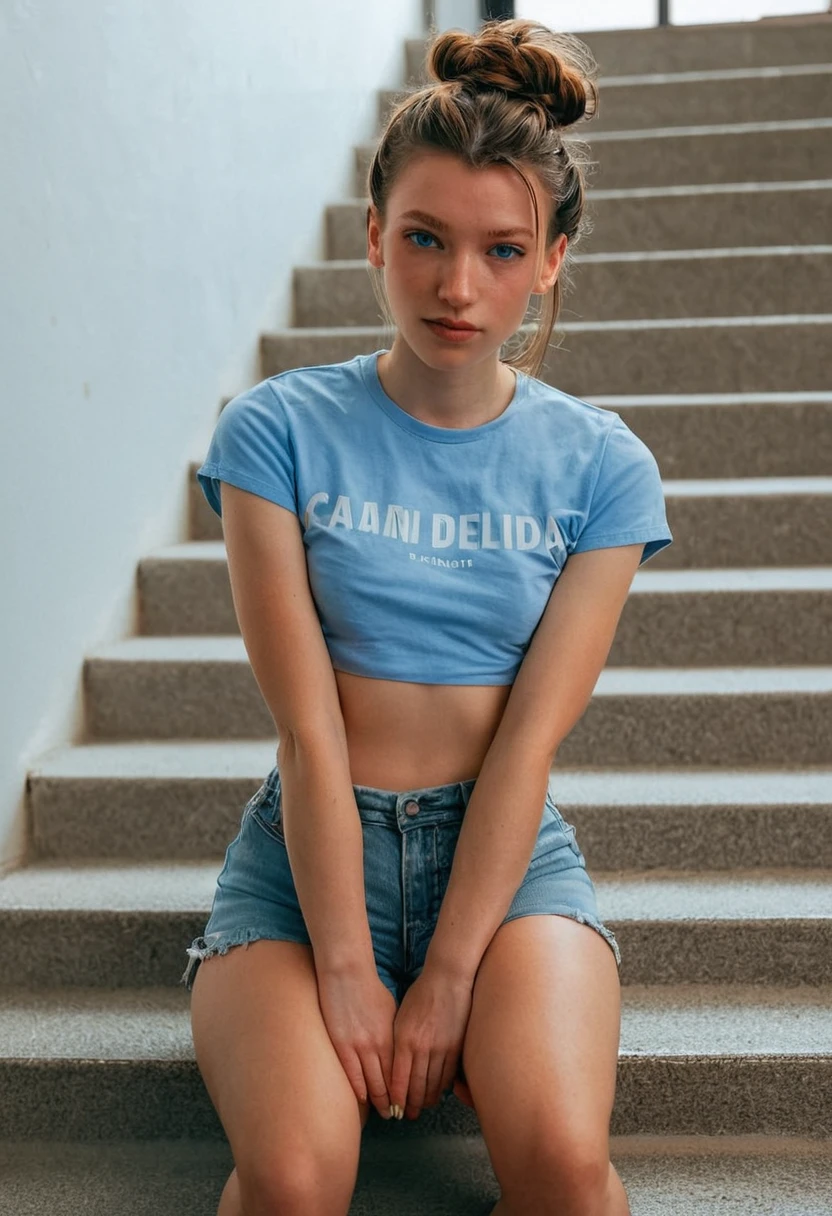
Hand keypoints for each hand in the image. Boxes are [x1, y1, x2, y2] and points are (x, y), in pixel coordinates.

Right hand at [316, 967, 396, 1121]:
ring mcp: (358, 1047)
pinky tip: (363, 1100)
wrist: (346, 973)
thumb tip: (398, 1053)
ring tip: (382, 1113)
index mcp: (391, 1037)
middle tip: (396, 1115)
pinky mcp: (340, 1045)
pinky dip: (359, 1090)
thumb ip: (394, 1035)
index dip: (405, 1091)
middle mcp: (377, 1045)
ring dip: (377, 1101)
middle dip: (393, 1102)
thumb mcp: (390, 1012)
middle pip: (388, 1083)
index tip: (408, 1103)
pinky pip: (351, 1075)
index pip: (401, 1074)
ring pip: (371, 1083)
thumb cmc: (370, 990)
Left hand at [390, 969, 473, 1119]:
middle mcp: (422, 1049)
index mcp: (404, 1041)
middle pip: (416, 1087)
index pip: (399, 1080)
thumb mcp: (400, 1017)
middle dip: (411, 1105)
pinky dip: (442, 1088)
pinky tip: (437, 1092)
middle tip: (408, 1115)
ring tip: (422, 1106)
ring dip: (426, 1099)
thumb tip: (395, 1067)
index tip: (394, 1110)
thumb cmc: (420, 995)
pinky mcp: (456, 1047)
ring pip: (433, 1085)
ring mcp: (441, 1049)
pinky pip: (448, 1075)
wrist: (447, 979)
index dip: (397, 1099)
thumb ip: (397, 1043)